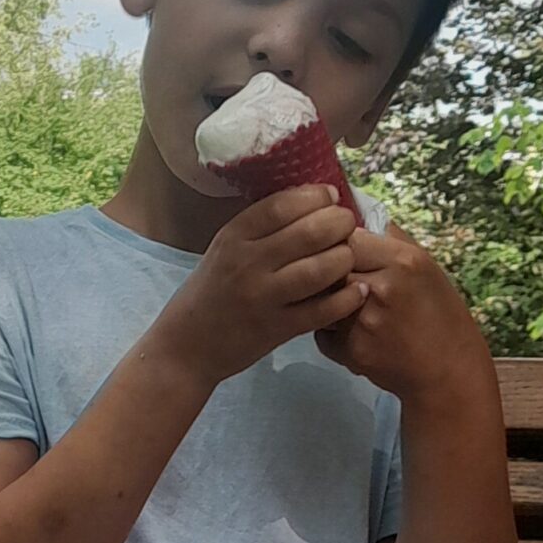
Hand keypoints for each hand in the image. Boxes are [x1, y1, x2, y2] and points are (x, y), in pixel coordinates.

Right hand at [158, 187, 366, 386]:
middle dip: (339, 223)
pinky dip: (347, 299)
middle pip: (310, 232)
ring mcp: (263, 297)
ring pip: (321, 269)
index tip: (330, 196)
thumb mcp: (224, 250)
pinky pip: (323, 310)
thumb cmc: (210, 293)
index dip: (315, 196)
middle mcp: (248, 263)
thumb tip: (310, 202)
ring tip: (348, 257)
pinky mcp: (277, 329)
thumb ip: (260, 229)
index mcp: (233, 237)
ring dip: (345, 258)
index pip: (283, 205)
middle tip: (347, 225)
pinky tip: (357, 291)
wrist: (186, 346)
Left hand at [316, 223, 489, 403]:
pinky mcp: (351, 351)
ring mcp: (362, 322)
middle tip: (337, 280)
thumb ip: (388, 240)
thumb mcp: (424, 266)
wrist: (448, 369)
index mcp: (401, 261)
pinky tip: (355, 334)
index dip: (337, 243)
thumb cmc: (439, 313)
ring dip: (324, 302)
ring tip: (348, 308)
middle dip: (326, 273)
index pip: (345, 237)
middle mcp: (380, 289)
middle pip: (327, 267)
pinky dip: (331, 332)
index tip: (339, 250)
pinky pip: (322, 332)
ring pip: (319, 300)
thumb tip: (353, 213)